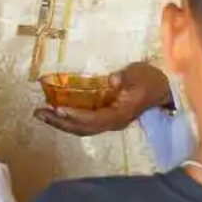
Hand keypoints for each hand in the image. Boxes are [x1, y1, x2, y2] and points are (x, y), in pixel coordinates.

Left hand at [34, 62, 170, 136]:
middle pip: (82, 128)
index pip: (95, 119)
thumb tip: (113, 80)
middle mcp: (112, 122)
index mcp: (120, 115)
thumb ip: (126, 77)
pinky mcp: (104, 116)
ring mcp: (107, 121)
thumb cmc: (149, 80)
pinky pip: (83, 122)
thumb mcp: (140, 74)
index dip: (77, 115)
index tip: (58, 108)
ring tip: (40, 113)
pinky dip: (67, 118)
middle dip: (60, 122)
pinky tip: (54, 111)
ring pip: (81, 127)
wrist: (162, 90)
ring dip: (60, 122)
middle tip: (39, 113)